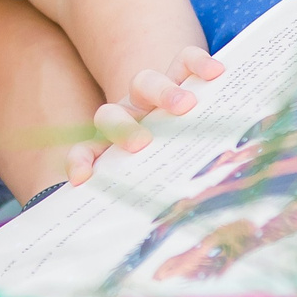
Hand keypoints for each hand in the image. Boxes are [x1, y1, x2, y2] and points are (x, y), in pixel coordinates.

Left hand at [69, 45, 221, 182]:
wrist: (193, 113)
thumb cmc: (174, 157)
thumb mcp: (161, 174)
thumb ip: (152, 190)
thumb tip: (159, 236)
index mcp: (116, 142)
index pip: (88, 149)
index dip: (81, 160)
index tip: (81, 178)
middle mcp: (130, 114)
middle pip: (111, 114)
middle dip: (122, 128)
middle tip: (141, 144)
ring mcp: (154, 91)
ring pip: (146, 82)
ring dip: (163, 93)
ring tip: (187, 105)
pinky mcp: (182, 72)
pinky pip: (185, 60)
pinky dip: (197, 64)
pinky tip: (216, 72)